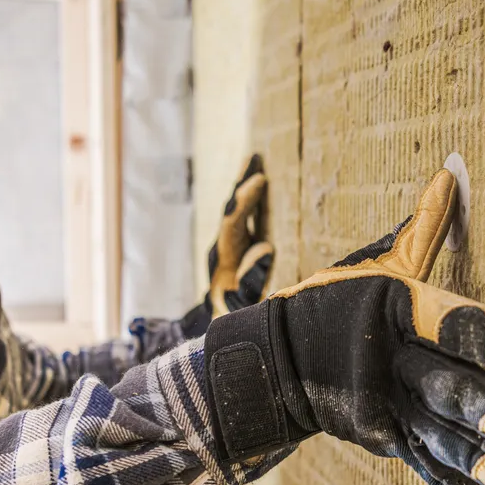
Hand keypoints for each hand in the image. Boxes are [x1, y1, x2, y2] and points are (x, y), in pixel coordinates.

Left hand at [180, 155, 274, 336]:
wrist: (218, 327)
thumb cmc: (231, 319)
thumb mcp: (242, 305)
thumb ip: (252, 280)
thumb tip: (266, 247)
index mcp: (223, 260)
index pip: (232, 223)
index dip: (245, 201)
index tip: (260, 181)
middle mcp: (223, 248)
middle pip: (232, 209)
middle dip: (243, 184)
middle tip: (255, 157)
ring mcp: (231, 248)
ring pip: (238, 211)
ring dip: (247, 186)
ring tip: (256, 160)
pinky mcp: (240, 251)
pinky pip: (247, 220)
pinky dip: (255, 201)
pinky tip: (263, 185)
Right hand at [203, 167, 484, 484]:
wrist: (272, 364)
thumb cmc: (335, 303)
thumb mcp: (372, 267)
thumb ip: (419, 232)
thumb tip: (449, 176)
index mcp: (395, 312)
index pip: (452, 322)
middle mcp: (391, 365)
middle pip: (447, 391)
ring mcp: (385, 410)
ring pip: (442, 440)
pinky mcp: (384, 442)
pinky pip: (427, 472)